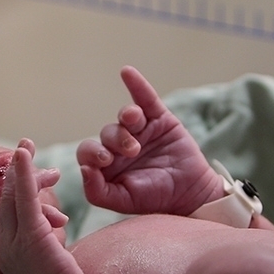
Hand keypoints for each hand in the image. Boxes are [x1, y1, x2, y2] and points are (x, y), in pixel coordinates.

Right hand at [0, 140, 87, 273]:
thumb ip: (46, 239)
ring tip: (30, 150)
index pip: (8, 212)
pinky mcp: (31, 238)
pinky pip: (25, 201)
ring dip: (22, 170)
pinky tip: (24, 155)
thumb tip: (55, 221)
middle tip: (25, 146)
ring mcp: (15, 242)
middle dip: (15, 171)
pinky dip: (24, 176)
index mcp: (9, 252)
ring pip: (13, 197)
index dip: (13, 186)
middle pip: (7, 200)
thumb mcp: (49, 259)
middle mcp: (6, 246)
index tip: (21, 167)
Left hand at [77, 66, 223, 215]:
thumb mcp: (122, 200)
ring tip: (135, 121)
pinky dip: (136, 84)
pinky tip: (126, 72)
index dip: (92, 153)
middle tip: (132, 151)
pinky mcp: (159, 119)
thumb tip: (83, 169)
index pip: (88, 152)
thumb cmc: (154, 198)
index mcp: (107, 165)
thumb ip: (97, 191)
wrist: (191, 193)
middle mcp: (120, 146)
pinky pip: (145, 98)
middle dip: (117, 140)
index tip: (105, 160)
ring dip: (127, 117)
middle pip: (107, 133)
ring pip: (125, 117)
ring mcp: (140, 130)